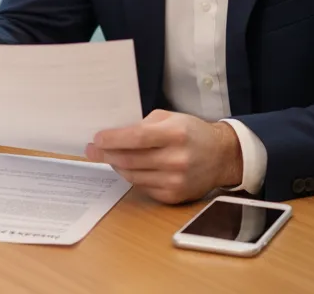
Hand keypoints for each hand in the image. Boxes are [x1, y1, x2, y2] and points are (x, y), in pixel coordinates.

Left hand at [84, 109, 243, 203]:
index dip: (112, 139)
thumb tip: (113, 135)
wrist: (221, 157)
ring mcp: (175, 180)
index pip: (135, 138)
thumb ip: (142, 125)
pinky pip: (142, 187)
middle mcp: (176, 159)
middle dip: (105, 154)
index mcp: (175, 135)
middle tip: (92, 150)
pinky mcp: (173, 196)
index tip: (96, 139)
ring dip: (116, 166)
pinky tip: (130, 168)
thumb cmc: (191, 133)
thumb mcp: (170, 118)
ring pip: (131, 175)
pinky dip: (131, 177)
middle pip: (129, 159)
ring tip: (110, 157)